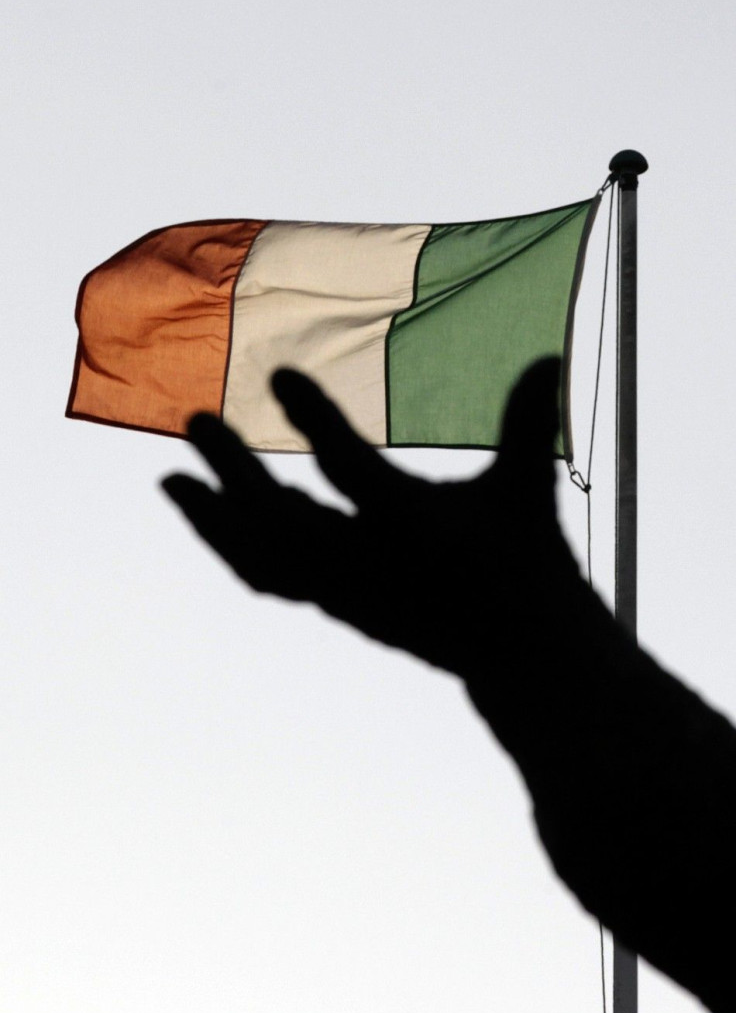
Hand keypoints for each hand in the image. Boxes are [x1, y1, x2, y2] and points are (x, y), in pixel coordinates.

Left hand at [161, 358, 576, 679]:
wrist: (518, 655)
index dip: (318, 422)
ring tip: (170, 480)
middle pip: (282, 521)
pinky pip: (270, 575)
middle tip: (194, 420)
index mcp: (418, 529)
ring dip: (214, 518)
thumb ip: (524, 426)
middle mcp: (372, 566)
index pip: (356, 471)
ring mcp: (348, 592)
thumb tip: (546, 357)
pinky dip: (233, 544)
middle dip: (233, 470)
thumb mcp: (527, 494)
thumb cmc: (527, 563)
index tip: (281, 375)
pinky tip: (214, 517)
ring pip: (264, 558)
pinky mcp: (338, 604)